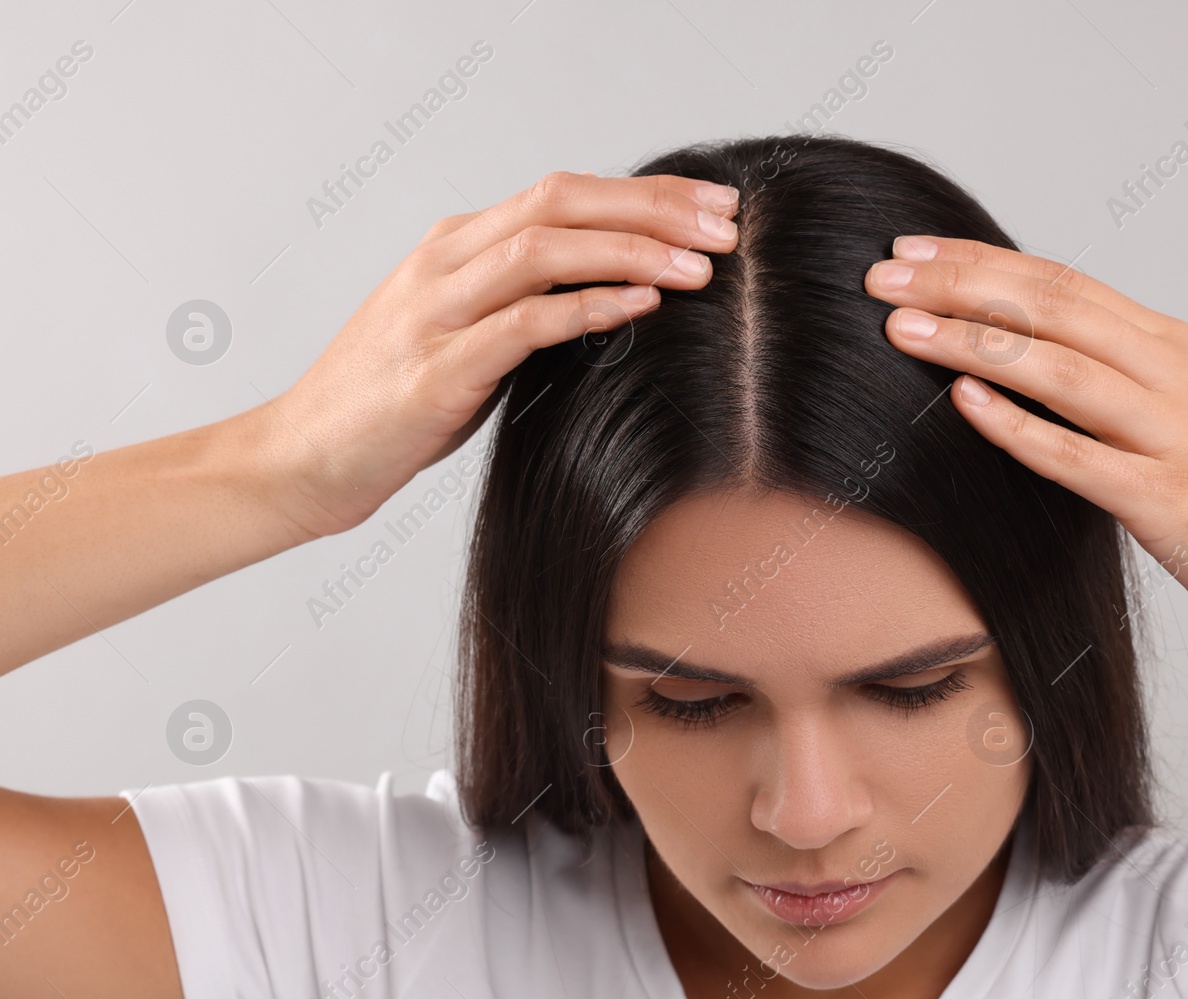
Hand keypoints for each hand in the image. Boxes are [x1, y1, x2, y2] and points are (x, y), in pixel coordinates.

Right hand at [256, 171, 741, 539]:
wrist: (301, 459)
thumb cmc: (391, 406)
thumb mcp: (466, 337)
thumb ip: (526, 307)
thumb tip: (618, 299)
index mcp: (457, 247)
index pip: (566, 193)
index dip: (647, 193)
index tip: (715, 206)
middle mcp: (445, 262)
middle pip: (563, 202)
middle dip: (655, 208)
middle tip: (729, 226)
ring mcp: (435, 312)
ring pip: (545, 249)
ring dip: (633, 251)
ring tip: (703, 266)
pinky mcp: (435, 370)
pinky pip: (523, 323)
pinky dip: (587, 308)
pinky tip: (641, 307)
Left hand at [865, 236, 1187, 652]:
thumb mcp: (1184, 407)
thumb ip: (1114, 373)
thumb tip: (1026, 348)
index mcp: (1168, 345)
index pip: (1059, 281)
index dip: (980, 259)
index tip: (911, 247)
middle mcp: (1170, 375)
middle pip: (1051, 309)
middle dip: (960, 285)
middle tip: (881, 274)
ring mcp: (1170, 436)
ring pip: (1058, 369)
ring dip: (974, 342)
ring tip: (902, 327)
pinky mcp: (1166, 501)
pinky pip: (1077, 456)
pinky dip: (1018, 425)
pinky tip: (965, 402)